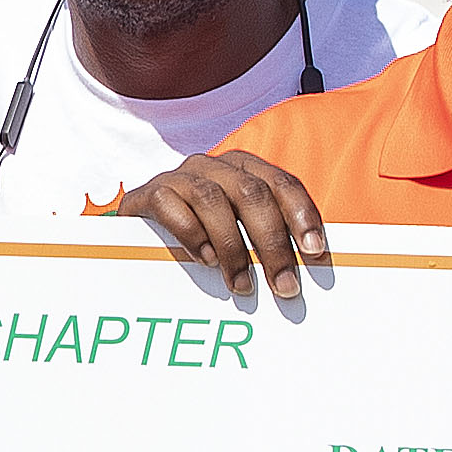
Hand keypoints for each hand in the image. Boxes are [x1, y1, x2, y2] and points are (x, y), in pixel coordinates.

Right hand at [114, 146, 327, 304]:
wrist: (137, 234)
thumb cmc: (200, 238)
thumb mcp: (237, 236)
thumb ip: (265, 245)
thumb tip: (298, 278)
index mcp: (245, 170)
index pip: (283, 184)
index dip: (302, 216)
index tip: (314, 253)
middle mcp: (214, 166)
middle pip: (252, 194)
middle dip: (272, 243)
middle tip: (284, 286)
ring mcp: (180, 177)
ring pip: (213, 200)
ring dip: (232, 248)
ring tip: (242, 286)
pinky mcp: (148, 193)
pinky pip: (170, 204)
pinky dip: (191, 234)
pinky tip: (204, 261)